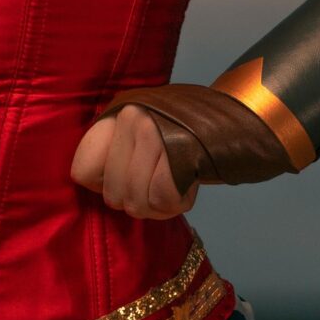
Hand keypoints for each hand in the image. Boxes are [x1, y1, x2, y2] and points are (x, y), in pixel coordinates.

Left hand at [70, 105, 197, 219]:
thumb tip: (98, 189)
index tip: (126, 179)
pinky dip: (177, 204)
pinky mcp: (179, 153)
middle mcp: (131, 118)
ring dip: (158, 206)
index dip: (104, 186)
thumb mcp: (143, 132)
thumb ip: (117, 156)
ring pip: (136, 203)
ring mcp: (155, 134)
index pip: (82, 172)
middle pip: (112, 196)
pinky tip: (187, 187)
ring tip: (174, 186)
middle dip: (137, 202)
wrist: (238, 121)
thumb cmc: (184, 136)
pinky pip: (162, 201)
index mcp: (117, 113)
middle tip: (159, 186)